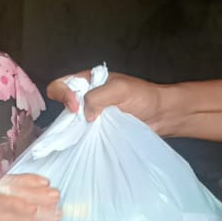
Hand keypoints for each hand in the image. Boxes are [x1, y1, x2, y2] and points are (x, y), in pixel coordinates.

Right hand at [46, 67, 170, 132]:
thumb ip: (98, 96)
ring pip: (71, 120)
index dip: (63, 94)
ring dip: (75, 127)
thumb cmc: (143, 96)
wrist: (160, 115)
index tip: (76, 107)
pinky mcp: (98, 129)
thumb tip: (85, 114)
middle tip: (82, 121)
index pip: (61, 84)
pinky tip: (90, 139)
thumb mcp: (120, 89)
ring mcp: (92, 114)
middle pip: (62, 103)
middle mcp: (86, 96)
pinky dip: (83, 136)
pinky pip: (83, 133)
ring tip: (88, 131)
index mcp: (88, 80)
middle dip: (68, 113)